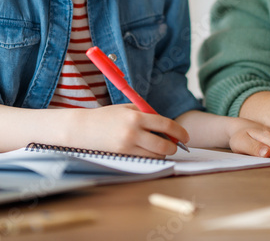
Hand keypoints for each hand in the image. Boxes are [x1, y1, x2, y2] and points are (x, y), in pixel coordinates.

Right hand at [71, 104, 189, 157]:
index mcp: (136, 117)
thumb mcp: (128, 108)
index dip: (179, 132)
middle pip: (164, 145)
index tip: (186, 137)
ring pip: (155, 156)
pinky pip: (143, 160)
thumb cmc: (107, 116)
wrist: (83, 129)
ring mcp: (127, 148)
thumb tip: (167, 124)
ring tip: (159, 147)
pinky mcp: (122, 157)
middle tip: (174, 145)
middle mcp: (133, 133)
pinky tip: (147, 151)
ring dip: (162, 153)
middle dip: (173, 146)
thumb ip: (147, 114)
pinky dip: (149, 157)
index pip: (166, 125)